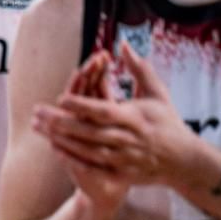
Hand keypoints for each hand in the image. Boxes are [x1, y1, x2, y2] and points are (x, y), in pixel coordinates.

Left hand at [32, 43, 204, 197]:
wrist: (183, 160)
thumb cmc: (167, 122)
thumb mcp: (157, 93)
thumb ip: (139, 69)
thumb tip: (123, 45)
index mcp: (136, 117)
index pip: (104, 110)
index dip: (82, 105)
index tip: (60, 98)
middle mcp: (128, 139)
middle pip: (89, 131)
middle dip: (61, 122)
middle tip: (37, 113)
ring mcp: (124, 158)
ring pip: (87, 150)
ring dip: (61, 139)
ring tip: (39, 128)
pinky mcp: (122, 174)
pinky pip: (93, 168)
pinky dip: (73, 159)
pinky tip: (54, 149)